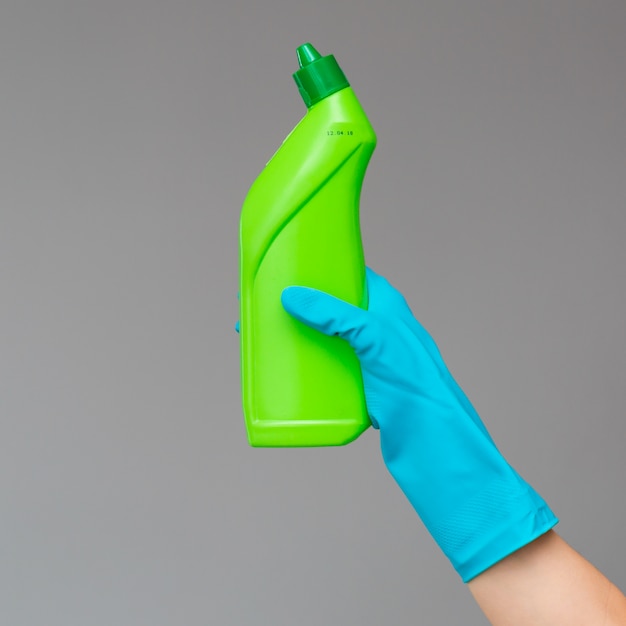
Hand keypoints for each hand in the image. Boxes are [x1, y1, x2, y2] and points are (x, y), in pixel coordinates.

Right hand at [281, 267, 557, 581]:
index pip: (349, 275)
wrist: (431, 438)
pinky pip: (326, 366)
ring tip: (263, 337)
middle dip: (297, 305)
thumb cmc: (412, 382)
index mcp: (386, 305)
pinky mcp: (360, 383)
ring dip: (297, 336)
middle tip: (261, 308)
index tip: (285, 270)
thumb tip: (292, 296)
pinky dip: (305, 364)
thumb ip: (337, 315)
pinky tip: (282, 369)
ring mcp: (367, 356)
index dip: (319, 269)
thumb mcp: (374, 338)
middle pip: (330, 307)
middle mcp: (376, 327)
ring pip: (325, 338)